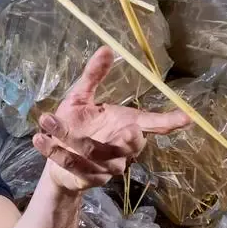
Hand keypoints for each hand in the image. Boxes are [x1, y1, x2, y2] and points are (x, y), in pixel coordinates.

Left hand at [33, 47, 190, 193]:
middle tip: (123, 126)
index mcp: (126, 126)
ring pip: (93, 152)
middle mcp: (122, 149)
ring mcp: (107, 167)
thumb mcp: (82, 98)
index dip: (169, 122)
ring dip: (68, 136)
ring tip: (47, 118)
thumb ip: (94, 76)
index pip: (153, 124)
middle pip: (129, 144)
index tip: (187, 118)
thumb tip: (106, 48)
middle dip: (124, 137)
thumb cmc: (76, 126)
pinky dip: (55, 151)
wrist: (56, 158)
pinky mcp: (88, 179)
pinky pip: (73, 165)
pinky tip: (39, 138)